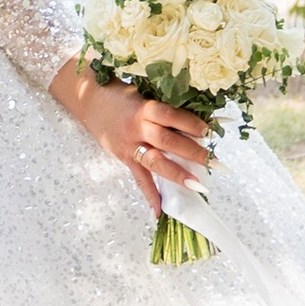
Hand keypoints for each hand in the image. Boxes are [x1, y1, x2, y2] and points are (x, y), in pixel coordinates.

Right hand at [48, 59, 213, 215]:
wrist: (89, 101)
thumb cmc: (120, 94)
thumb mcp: (143, 94)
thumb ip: (164, 108)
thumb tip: (195, 122)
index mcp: (144, 108)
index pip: (171, 116)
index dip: (191, 124)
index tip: (210, 131)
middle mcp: (137, 128)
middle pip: (168, 141)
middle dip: (193, 152)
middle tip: (216, 162)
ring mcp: (130, 146)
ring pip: (156, 162)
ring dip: (177, 174)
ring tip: (197, 186)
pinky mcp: (123, 158)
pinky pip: (139, 178)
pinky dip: (150, 195)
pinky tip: (160, 211)